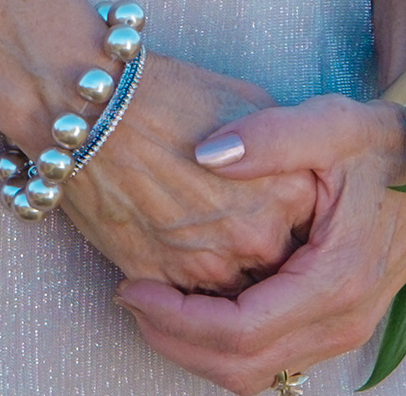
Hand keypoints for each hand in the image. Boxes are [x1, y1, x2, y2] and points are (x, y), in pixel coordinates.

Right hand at [54, 52, 315, 295]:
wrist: (91, 110)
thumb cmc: (168, 94)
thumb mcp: (250, 103)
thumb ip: (284, 152)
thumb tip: (293, 176)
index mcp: (292, 190)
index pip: (314, 232)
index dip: (298, 225)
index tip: (284, 215)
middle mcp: (260, 236)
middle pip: (280, 271)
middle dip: (269, 266)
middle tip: (241, 239)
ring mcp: (211, 266)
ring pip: (238, 301)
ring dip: (229, 289)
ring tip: (208, 254)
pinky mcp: (165, 285)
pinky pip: (193, 311)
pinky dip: (190, 301)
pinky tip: (180, 268)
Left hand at [118, 95, 405, 391]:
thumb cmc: (387, 144)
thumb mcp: (333, 123)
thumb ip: (270, 135)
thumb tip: (206, 153)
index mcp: (336, 280)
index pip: (241, 331)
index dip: (178, 318)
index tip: (133, 286)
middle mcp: (343, 321)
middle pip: (242, 367)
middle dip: (176, 340)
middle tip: (131, 297)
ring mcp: (344, 331)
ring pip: (257, 373)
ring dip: (197, 347)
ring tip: (154, 302)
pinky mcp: (339, 327)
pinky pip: (273, 358)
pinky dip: (227, 344)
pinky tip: (198, 304)